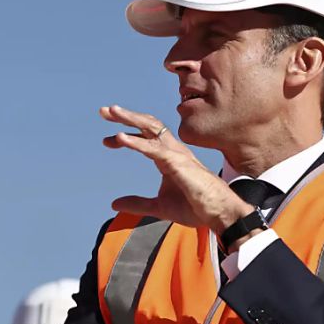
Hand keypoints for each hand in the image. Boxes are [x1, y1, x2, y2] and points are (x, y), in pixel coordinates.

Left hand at [100, 105, 251, 233]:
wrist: (219, 213)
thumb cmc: (196, 207)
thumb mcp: (159, 206)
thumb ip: (137, 203)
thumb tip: (114, 203)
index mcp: (170, 158)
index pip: (147, 138)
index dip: (127, 136)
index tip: (107, 140)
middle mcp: (174, 151)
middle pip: (149, 125)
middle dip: (126, 117)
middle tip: (104, 111)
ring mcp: (177, 154)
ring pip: (152, 128)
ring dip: (130, 119)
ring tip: (110, 112)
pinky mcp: (178, 163)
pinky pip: (154, 149)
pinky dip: (136, 142)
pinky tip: (120, 138)